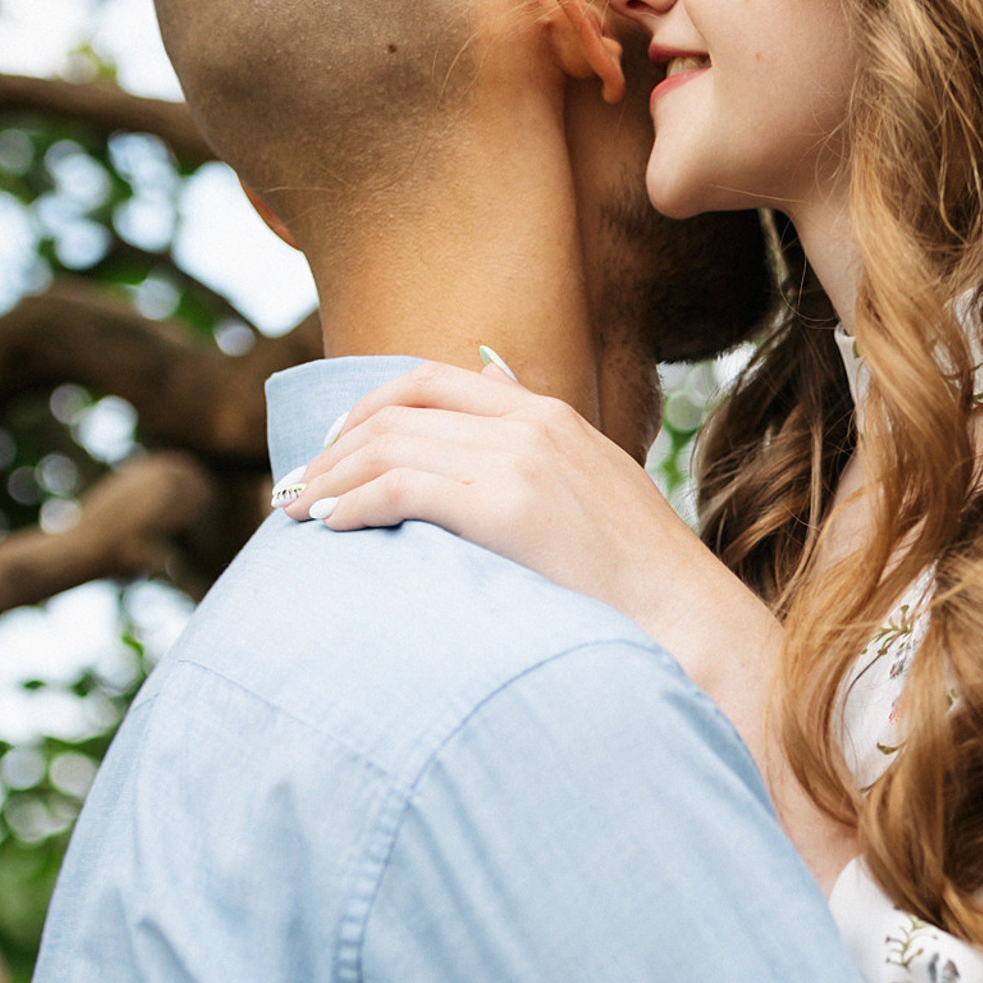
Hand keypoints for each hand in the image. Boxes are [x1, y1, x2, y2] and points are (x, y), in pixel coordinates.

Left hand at [282, 358, 744, 660]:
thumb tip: (492, 372)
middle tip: (296, 490)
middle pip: (397, 414)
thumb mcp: (593, 475)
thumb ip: (537, 429)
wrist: (686, 611)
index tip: (333, 448)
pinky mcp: (509, 509)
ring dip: (331, 481)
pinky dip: (356, 504)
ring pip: (390, 447)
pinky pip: (404, 488)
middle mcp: (530, 425)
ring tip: (297, 515)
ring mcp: (520, 462)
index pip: (432, 380)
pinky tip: (335, 529)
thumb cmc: (637, 566)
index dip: (366, 407)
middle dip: (332, 452)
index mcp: (547, 414)